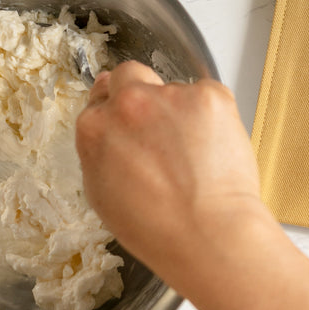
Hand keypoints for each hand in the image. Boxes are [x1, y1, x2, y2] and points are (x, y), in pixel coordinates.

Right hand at [74, 64, 272, 288]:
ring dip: (182, 112)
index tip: (133, 127)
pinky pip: (208, 95)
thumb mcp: (102, 194)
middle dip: (141, 92)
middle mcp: (128, 102)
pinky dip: (212, 117)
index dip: (119, 113)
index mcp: (94, 127)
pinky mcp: (210, 95)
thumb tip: (104, 124)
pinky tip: (214, 149)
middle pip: (129, 75)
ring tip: (195, 156)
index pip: (101, 98)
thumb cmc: (156, 229)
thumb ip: (98, 149)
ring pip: (174, 89)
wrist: (207, 235)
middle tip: (161, 128)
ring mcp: (170, 95)